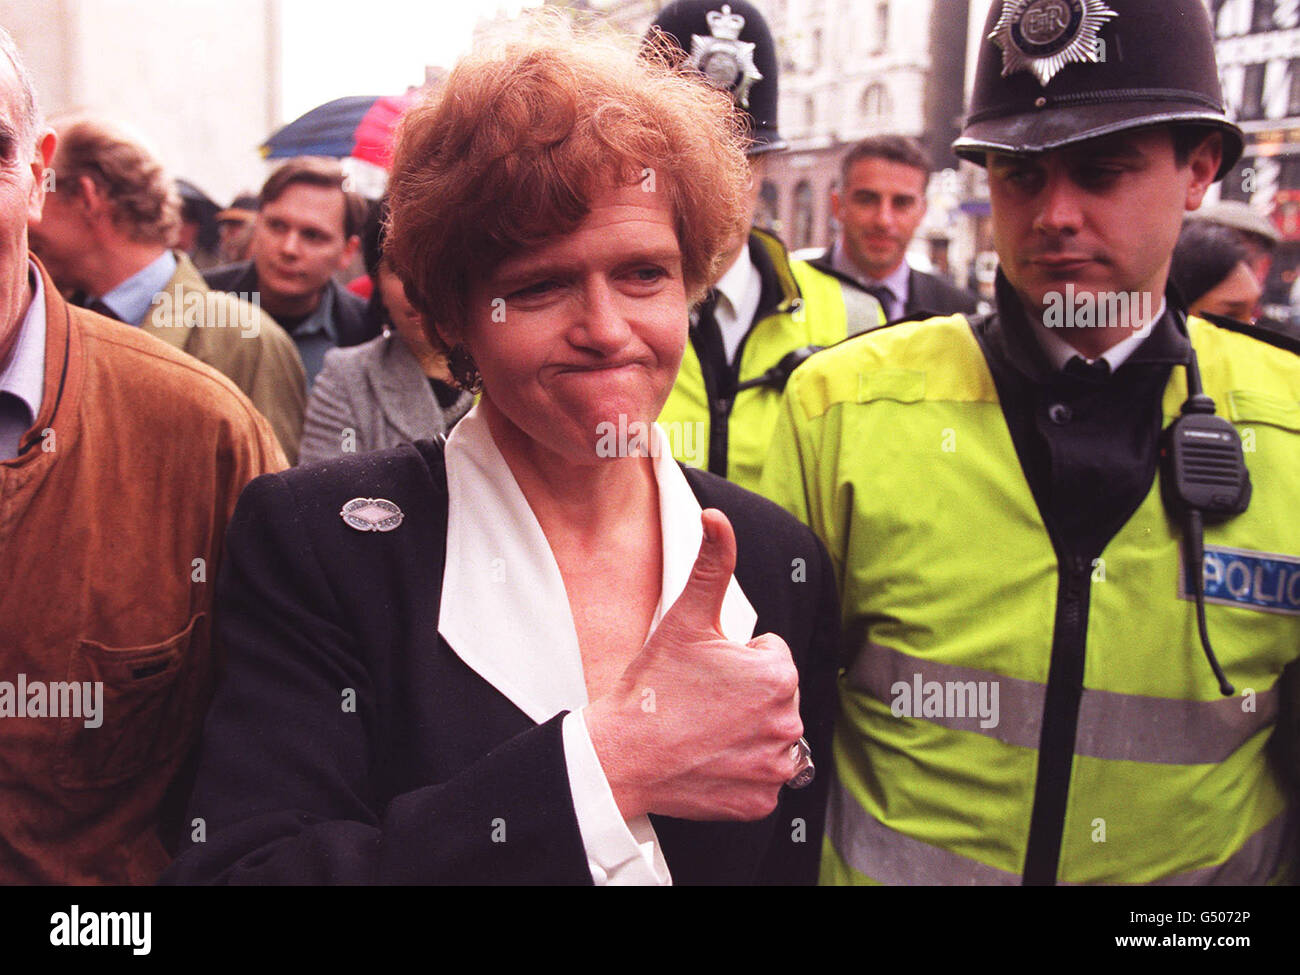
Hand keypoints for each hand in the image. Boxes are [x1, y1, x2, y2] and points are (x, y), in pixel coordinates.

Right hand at [584, 508, 803, 820]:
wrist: (621, 755)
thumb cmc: (652, 688)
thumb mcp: (684, 618)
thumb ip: (711, 564)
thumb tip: (717, 518)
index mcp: (777, 674)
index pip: (769, 655)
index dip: (733, 659)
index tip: (703, 674)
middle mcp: (788, 723)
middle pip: (772, 695)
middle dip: (742, 695)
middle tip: (698, 701)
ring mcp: (776, 767)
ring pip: (769, 734)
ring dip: (744, 731)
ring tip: (702, 729)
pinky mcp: (761, 801)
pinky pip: (761, 777)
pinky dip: (739, 770)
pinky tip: (708, 759)